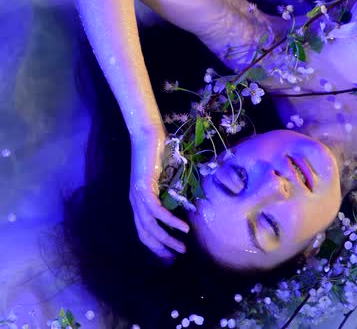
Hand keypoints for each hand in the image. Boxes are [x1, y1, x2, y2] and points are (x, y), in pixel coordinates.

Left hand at [129, 128, 189, 260]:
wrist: (147, 136)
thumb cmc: (157, 155)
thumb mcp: (164, 179)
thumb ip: (168, 193)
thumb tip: (183, 206)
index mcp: (138, 202)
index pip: (143, 231)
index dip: (155, 245)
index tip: (170, 255)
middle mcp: (135, 202)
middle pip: (145, 233)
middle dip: (161, 248)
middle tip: (177, 256)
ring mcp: (137, 196)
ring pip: (151, 226)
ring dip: (167, 239)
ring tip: (182, 247)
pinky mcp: (143, 188)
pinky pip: (157, 211)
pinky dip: (170, 221)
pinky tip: (184, 228)